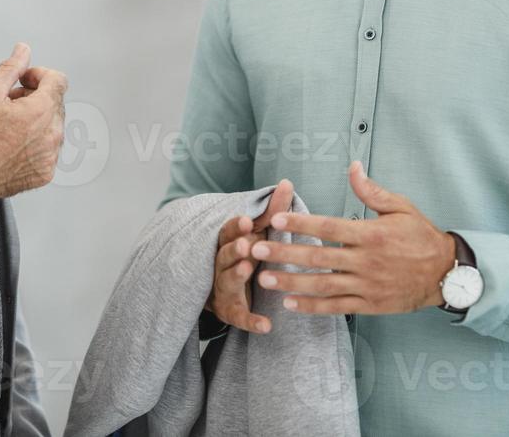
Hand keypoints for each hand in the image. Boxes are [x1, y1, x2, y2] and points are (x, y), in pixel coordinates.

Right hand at [0, 43, 67, 199]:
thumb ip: (11, 68)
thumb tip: (23, 50)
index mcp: (40, 111)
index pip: (58, 80)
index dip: (39, 75)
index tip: (24, 80)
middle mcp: (52, 134)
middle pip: (55, 102)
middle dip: (35, 97)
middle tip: (9, 103)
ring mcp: (50, 156)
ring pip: (53, 126)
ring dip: (37, 120)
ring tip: (9, 124)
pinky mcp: (46, 172)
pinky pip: (49, 148)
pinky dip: (36, 142)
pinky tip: (13, 143)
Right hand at [205, 179, 293, 333]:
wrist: (221, 290)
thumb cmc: (245, 254)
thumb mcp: (256, 233)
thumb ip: (271, 212)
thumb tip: (288, 182)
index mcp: (227, 242)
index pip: (228, 232)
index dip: (237, 227)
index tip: (248, 221)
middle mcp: (220, 263)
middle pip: (223, 254)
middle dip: (234, 249)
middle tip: (246, 245)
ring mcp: (223, 288)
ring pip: (226, 281)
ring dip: (235, 275)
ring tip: (246, 270)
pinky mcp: (230, 311)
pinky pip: (239, 316)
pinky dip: (251, 320)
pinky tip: (267, 325)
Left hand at [251, 161, 455, 314]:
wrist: (446, 274)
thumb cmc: (421, 236)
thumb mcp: (401, 207)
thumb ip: (372, 190)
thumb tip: (352, 166)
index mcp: (371, 235)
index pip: (329, 228)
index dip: (301, 224)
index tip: (276, 220)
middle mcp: (366, 262)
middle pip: (318, 258)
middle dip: (285, 254)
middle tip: (256, 251)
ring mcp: (367, 286)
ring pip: (323, 286)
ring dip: (291, 283)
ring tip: (264, 279)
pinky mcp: (370, 305)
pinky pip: (336, 307)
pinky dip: (312, 307)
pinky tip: (290, 304)